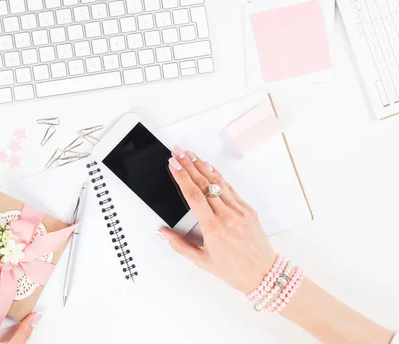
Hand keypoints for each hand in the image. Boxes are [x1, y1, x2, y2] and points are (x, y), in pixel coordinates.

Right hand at [159, 146, 275, 293]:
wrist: (264, 274)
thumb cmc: (233, 270)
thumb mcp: (201, 261)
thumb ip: (179, 245)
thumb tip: (162, 232)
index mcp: (213, 228)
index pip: (193, 195)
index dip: (181, 177)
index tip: (172, 164)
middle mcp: (226, 216)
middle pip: (204, 183)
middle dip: (188, 164)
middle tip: (177, 151)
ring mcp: (239, 211)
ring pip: (218, 182)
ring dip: (202, 166)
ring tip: (190, 154)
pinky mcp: (248, 210)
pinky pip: (230, 189)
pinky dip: (218, 176)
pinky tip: (209, 168)